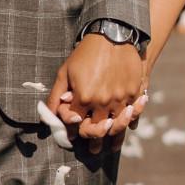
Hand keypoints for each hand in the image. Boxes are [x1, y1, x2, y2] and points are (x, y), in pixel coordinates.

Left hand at [46, 35, 144, 153]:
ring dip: (114, 137)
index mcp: (84, 98)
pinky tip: (127, 128)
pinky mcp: (135, 91)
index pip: (77, 124)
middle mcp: (103, 101)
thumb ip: (56, 96)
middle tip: (93, 149)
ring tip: (111, 147)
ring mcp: (121, 98)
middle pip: (98, 130)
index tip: (75, 132)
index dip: (74, 129)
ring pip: (117, 126)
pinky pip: (133, 113)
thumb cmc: (85, 53)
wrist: (113, 35)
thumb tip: (48, 117)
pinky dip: (130, 122)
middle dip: (93, 140)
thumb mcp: (65, 72)